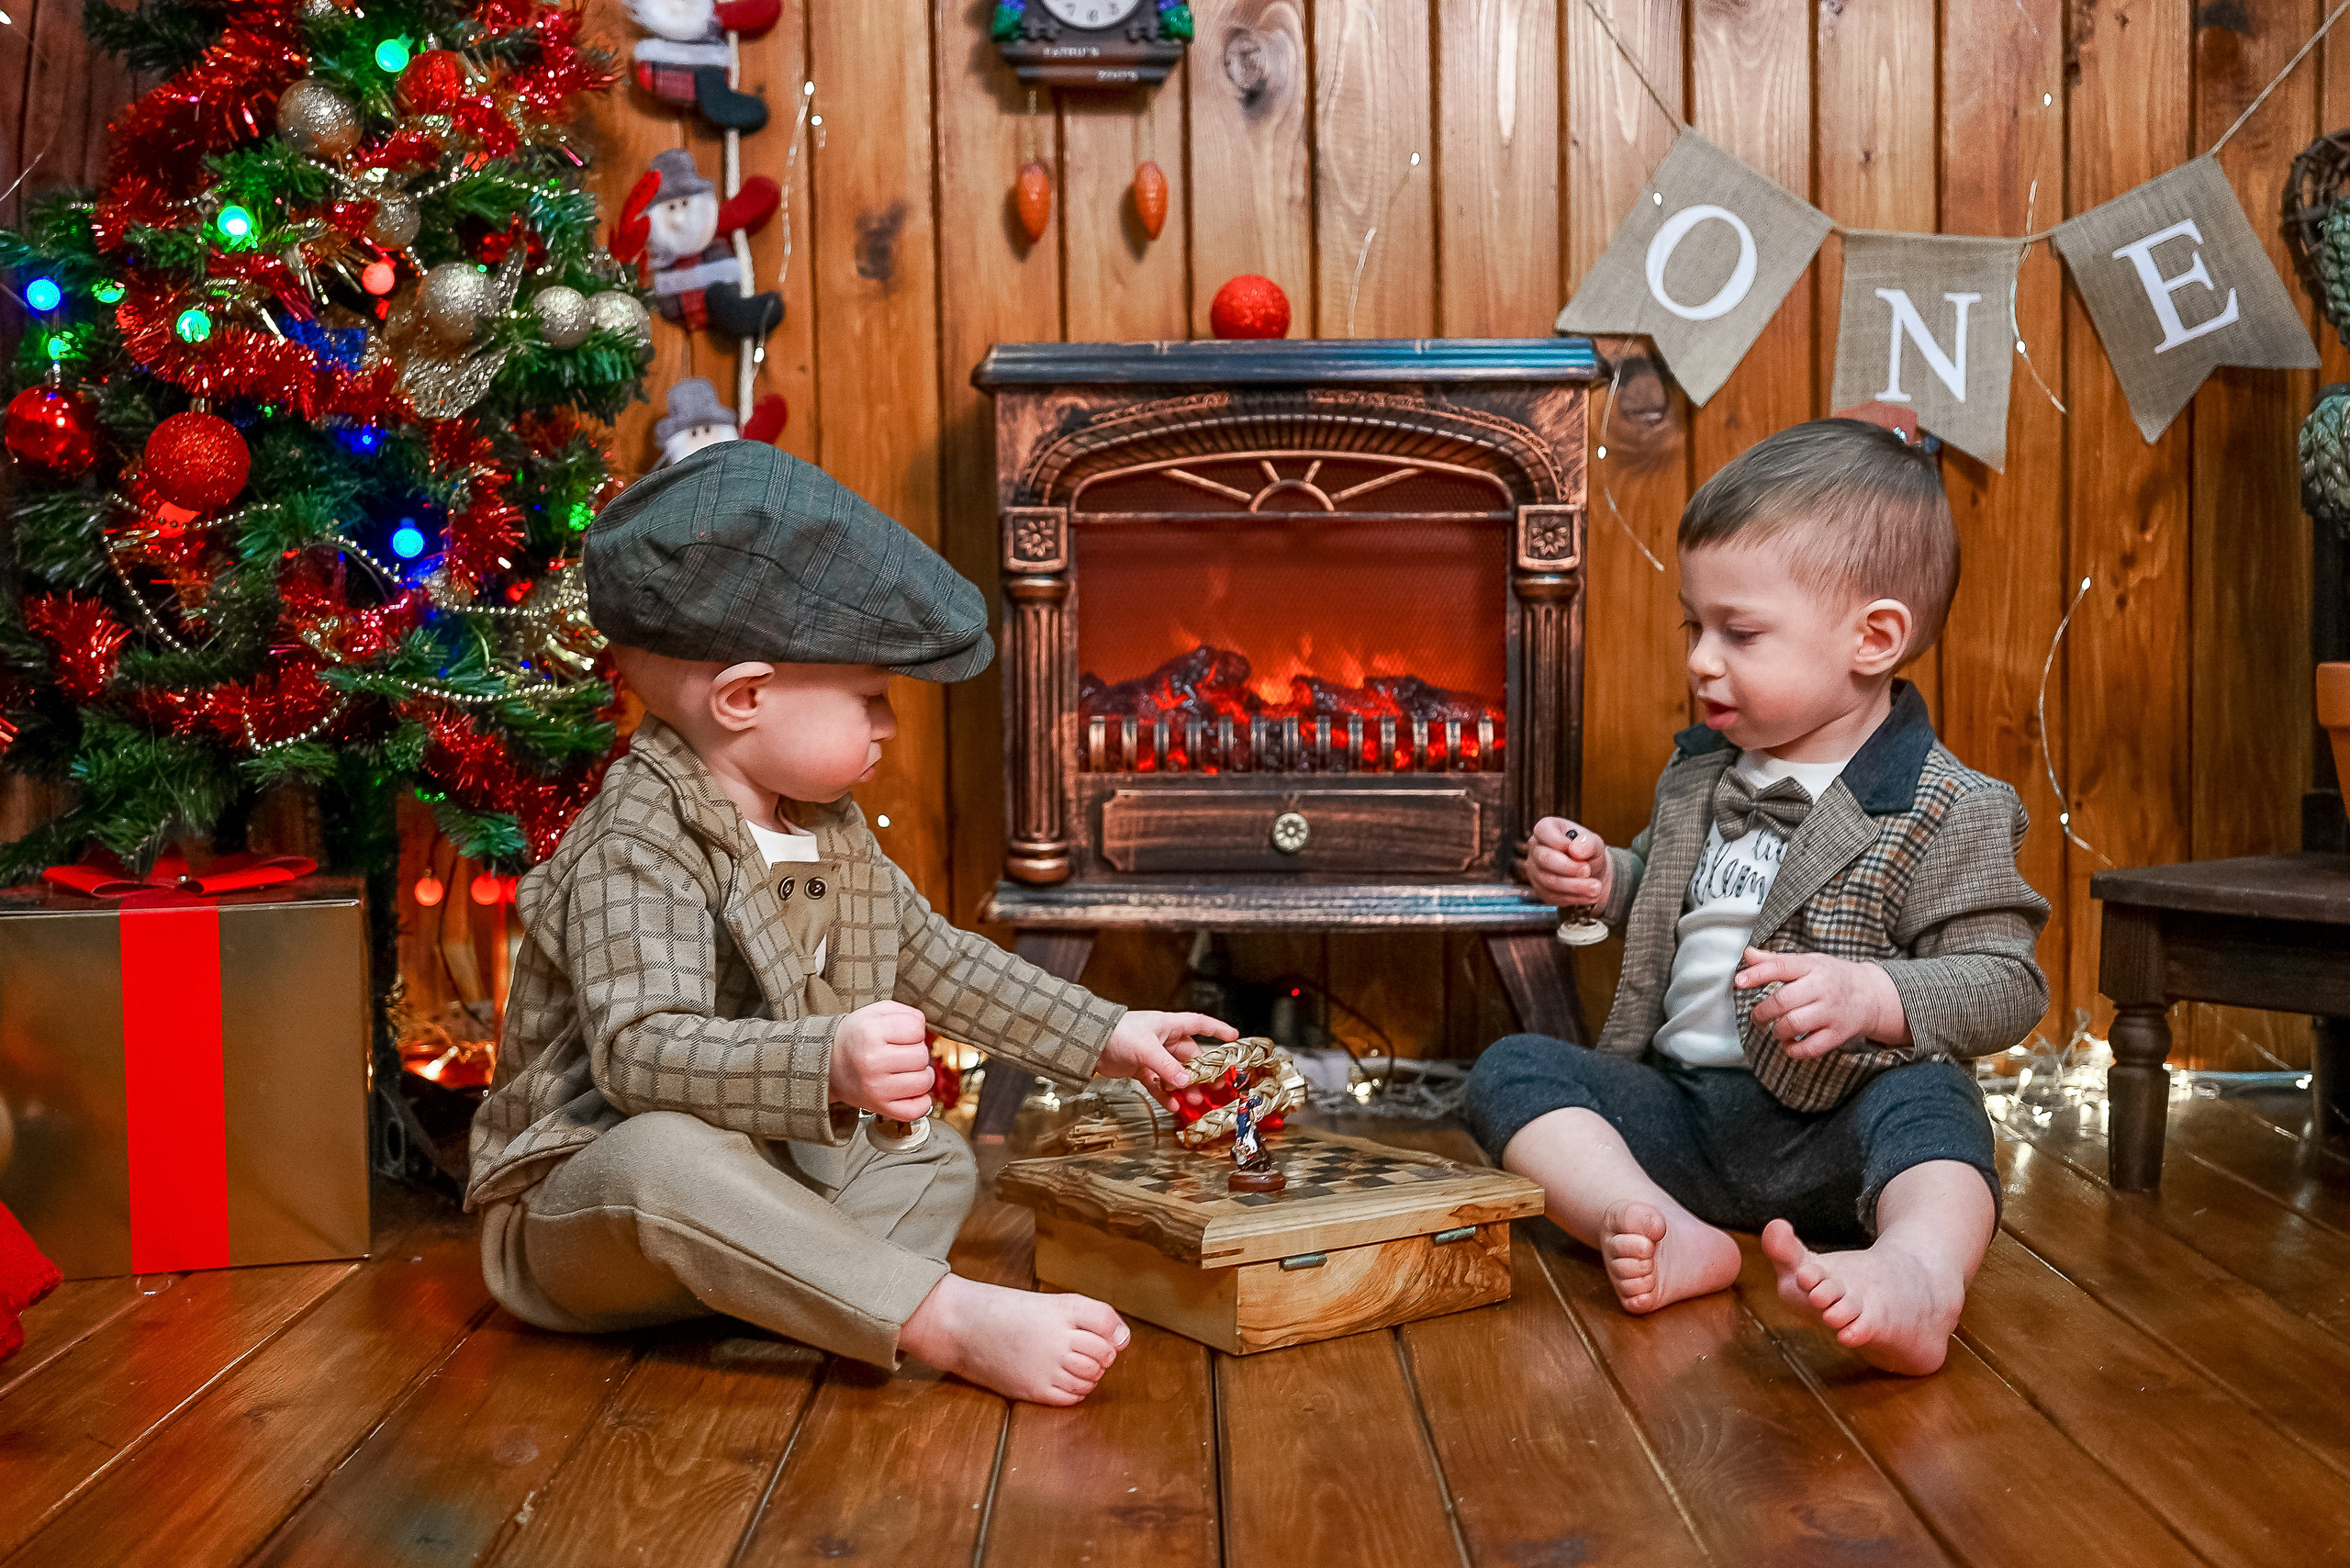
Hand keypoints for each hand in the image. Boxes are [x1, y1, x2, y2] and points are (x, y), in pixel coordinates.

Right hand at [829, 1000, 936, 1119]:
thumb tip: (925, 1027)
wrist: (828, 1065)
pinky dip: (921, 1102)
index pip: (917, 1029)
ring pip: (924, 1082)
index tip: (900, 1035)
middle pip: (922, 1056)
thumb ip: (905, 1012)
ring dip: (921, 1075)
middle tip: (900, 1054)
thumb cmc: (856, 1037)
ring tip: (905, 1071)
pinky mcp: (880, 1107)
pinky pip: (917, 1110)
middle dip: (916, 1052)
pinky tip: (910, 1090)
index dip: (913, 1030)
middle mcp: (872, 1061)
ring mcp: (876, 1088)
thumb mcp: (875, 1012)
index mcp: (870, 1032)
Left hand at [1098, 1011, 1235, 1104]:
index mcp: (1168, 1026)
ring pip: (1176, 1073)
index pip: (1199, 1024)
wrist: (1089, 1044)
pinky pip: (1159, 1084)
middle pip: (1190, 1057)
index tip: (1234, 1038)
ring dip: (1185, 1088)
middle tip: (1215, 1087)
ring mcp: (1153, 1056)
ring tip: (1193, 1102)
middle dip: (1202, 1073)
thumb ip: (1167, 1066)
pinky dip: (1165, 1094)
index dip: (1217, 1029)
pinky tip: (1172, 1105)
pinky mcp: (1141, 1069)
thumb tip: (1185, 1082)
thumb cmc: (1117, 1033)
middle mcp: (1163, 1040)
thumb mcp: (1146, 1048)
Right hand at [1527, 816, 1610, 909]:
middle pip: (1544, 859)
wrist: (1591, 873)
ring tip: (1596, 887)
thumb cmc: (1588, 852)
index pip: (1543, 831)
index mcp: (1546, 829)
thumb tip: (1576, 850)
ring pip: (1550, 881)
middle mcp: (1536, 849)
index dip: (1559, 842)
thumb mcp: (1594, 842)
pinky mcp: (1540, 890)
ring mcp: (1535, 871)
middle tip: (1587, 871)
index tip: (1577, 852)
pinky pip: (1553, 896)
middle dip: (1569, 868)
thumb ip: (1588, 842)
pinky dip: (1574, 897)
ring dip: (1575, 886)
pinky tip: (1589, 895)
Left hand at [1736, 949, 1909, 1058]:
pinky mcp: (1839, 1034)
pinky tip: (1788, 1045)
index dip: (1757, 974)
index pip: (1781, 966)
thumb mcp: (1808, 962)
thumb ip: (1776, 961)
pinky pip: (1811, 1047)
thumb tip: (1747, 954)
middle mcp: (1822, 988)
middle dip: (1762, 1012)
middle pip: (1783, 1000)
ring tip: (1775, 1030)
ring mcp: (1832, 1012)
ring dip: (1777, 1031)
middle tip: (1756, 1018)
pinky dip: (1794, 1050)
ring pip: (1794, 1024)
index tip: (1738, 982)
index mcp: (1812, 967)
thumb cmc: (1832, 976)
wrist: (1871, 995)